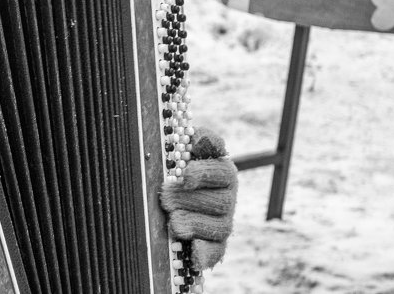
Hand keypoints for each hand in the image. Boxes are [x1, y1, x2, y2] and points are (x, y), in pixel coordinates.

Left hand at [160, 128, 237, 270]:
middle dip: (190, 200)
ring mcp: (223, 222)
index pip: (221, 171)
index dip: (205, 174)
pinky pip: (216, 252)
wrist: (170, 193)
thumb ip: (193, 140)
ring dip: (194, 224)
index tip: (185, 175)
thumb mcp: (183, 148)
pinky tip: (193, 254)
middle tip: (165, 198)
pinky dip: (206, 254)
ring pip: (219, 227)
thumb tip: (196, 138)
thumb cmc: (176, 166)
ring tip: (172, 221)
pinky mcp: (215, 244)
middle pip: (220, 202)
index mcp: (222, 171)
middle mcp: (227, 197)